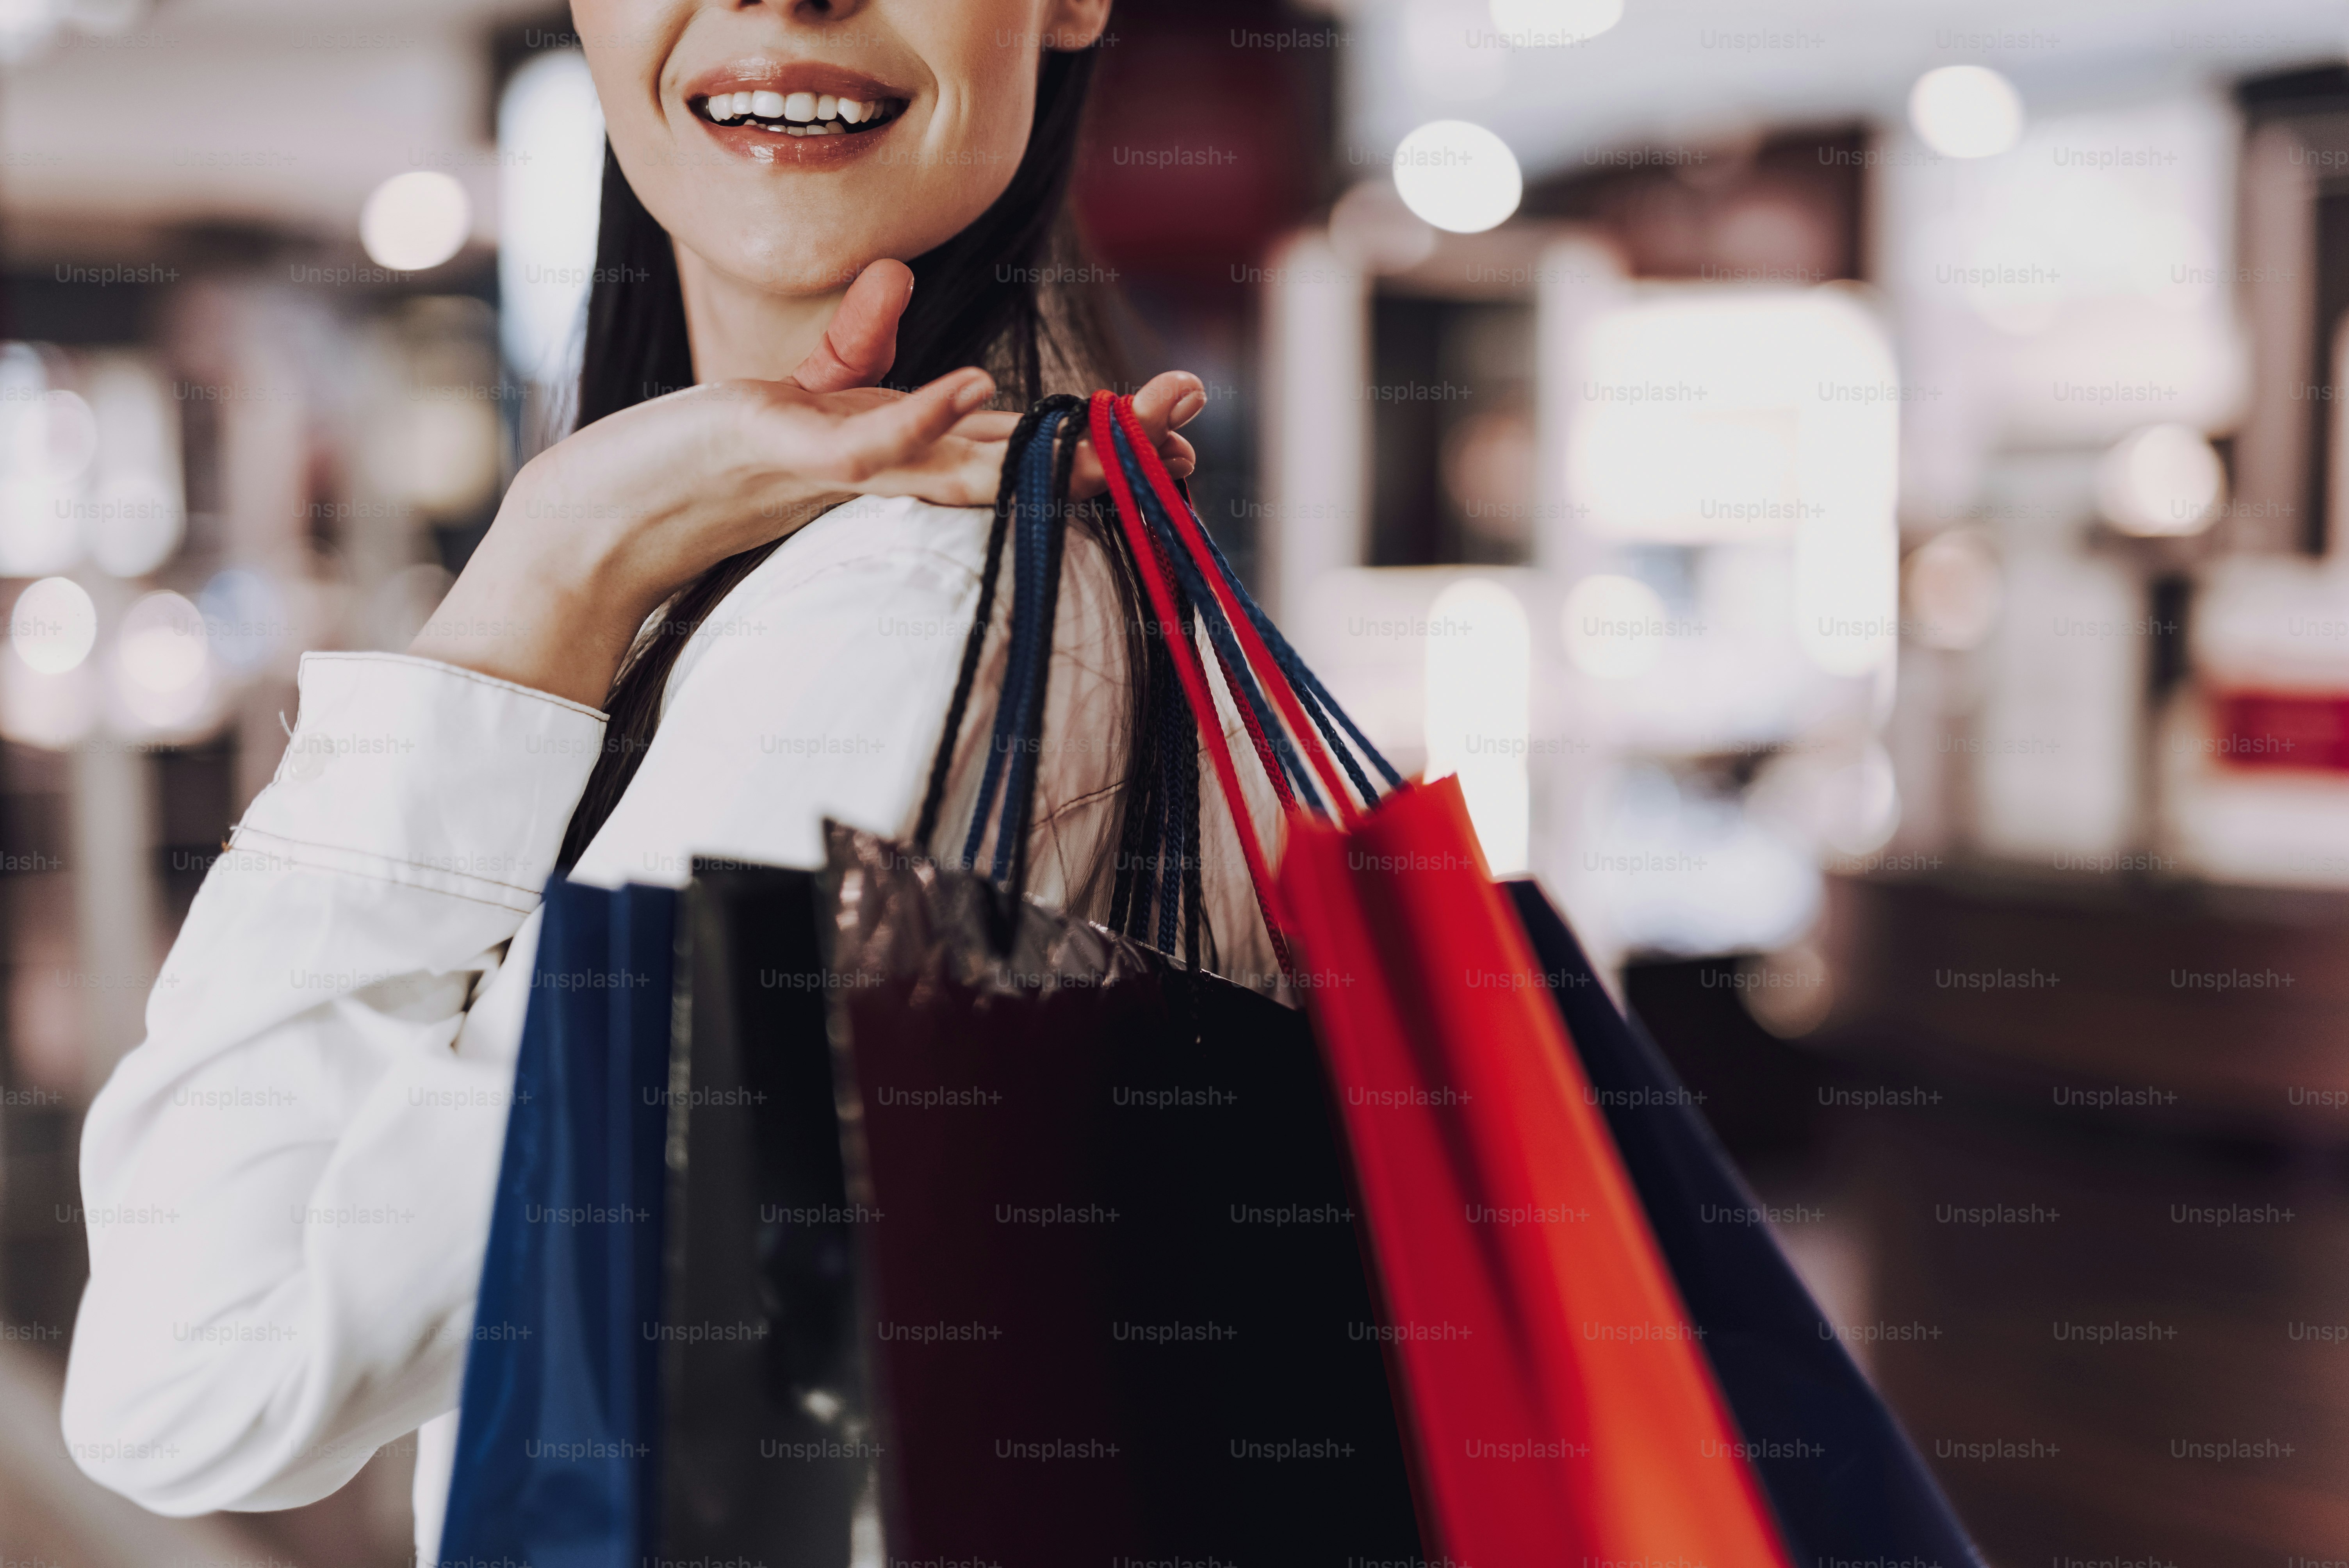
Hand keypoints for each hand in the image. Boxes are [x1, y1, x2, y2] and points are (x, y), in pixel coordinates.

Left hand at [406, 260, 1203, 707]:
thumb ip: (851, 348)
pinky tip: (976, 392)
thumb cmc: (695, 463)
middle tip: (1191, 436)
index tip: (1173, 421)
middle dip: (1107, 450)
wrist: (606, 516)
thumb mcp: (790, 394)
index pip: (1016, 444)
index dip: (1095, 434)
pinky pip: (872, 443)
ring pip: (969, 465)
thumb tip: (897, 282)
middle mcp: (888, 472)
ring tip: (1124, 432)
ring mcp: (847, 470)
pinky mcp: (793, 456)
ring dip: (1048, 450)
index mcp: (899, 455)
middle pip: (1018, 461)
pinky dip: (923, 419)